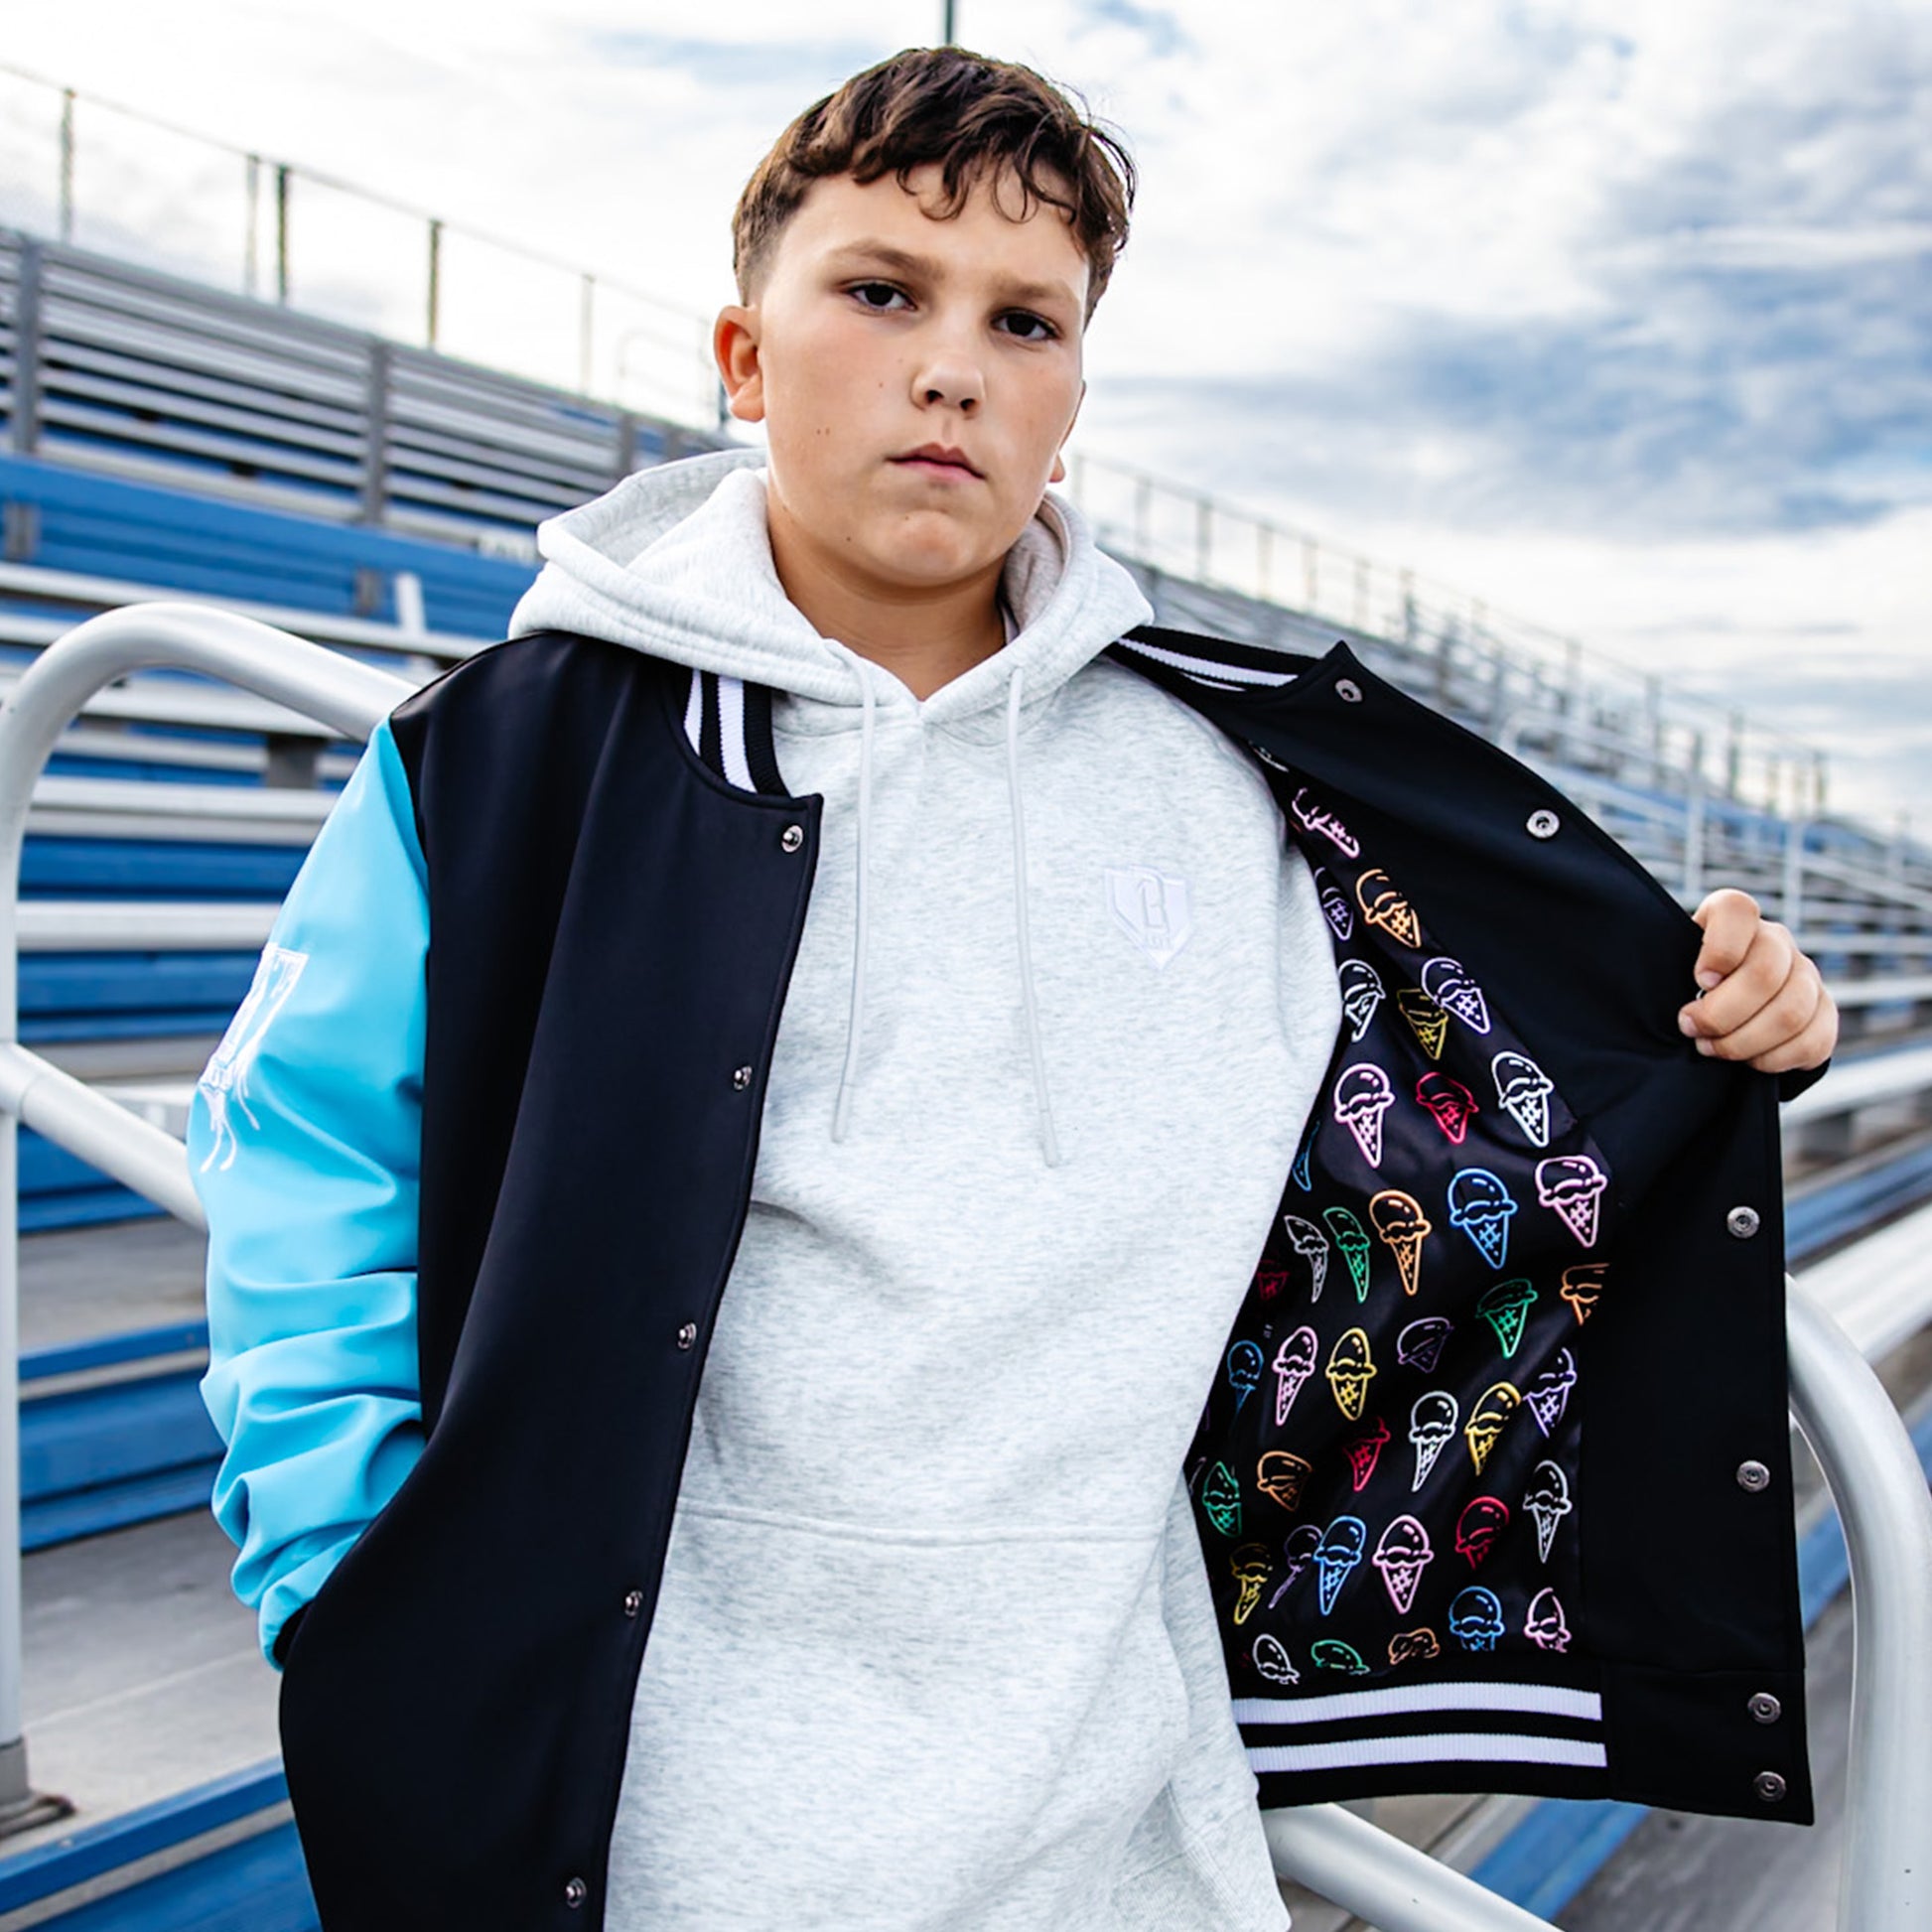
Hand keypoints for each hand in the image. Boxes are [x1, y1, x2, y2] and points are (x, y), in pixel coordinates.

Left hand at [1678, 888, 1836, 1073]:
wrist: (1726, 1009)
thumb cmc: (1686, 986)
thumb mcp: (1669, 968)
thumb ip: (1666, 970)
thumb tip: (1671, 1005)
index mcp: (1735, 919)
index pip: (1737, 909)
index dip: (1720, 949)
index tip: (1698, 981)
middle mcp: (1776, 940)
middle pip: (1764, 974)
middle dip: (1720, 1014)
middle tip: (1691, 1029)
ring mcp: (1807, 975)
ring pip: (1790, 1013)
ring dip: (1743, 1042)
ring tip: (1712, 1048)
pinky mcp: (1825, 1012)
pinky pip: (1812, 1041)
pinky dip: (1773, 1060)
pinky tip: (1748, 1060)